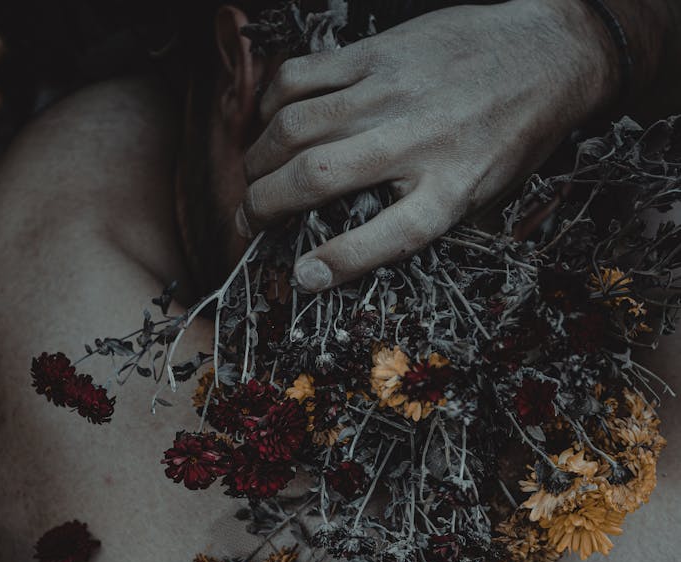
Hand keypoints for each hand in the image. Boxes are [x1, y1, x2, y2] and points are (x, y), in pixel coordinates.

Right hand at [237, 0, 615, 291]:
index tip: (302, 278)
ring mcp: (390, 92)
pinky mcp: (376, 53)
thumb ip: (422, 221)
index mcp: (448, 192)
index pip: (385, 238)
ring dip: (258, 158)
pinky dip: (271, 104)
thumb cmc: (509, 140)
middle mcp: (414, 143)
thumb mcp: (483, 199)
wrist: (545, 56)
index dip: (336, 262)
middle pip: (316, 177)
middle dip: (263, 205)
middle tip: (246, 222)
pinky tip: (269, 123)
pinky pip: (303, 75)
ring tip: (252, 178)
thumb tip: (354, 250)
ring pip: (295, 126)